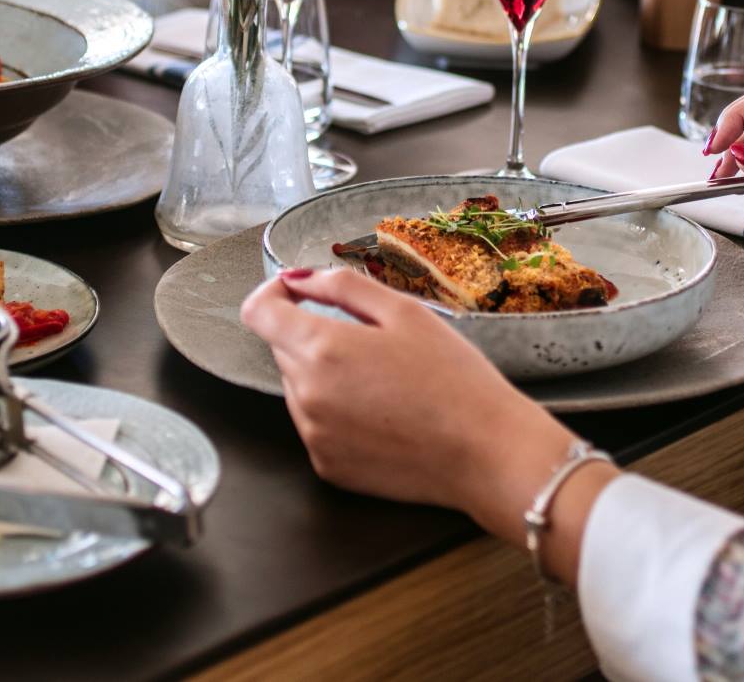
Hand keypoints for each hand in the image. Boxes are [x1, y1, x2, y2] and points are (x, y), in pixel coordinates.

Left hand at [241, 267, 580, 532]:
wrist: (485, 452)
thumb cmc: (454, 378)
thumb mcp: (404, 312)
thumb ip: (342, 286)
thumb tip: (299, 278)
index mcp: (321, 349)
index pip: (257, 312)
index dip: (273, 293)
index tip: (295, 291)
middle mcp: (306, 396)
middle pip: (282, 348)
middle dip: (313, 333)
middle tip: (372, 340)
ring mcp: (314, 436)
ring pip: (298, 387)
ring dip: (324, 375)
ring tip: (384, 381)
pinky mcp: (328, 466)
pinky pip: (316, 425)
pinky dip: (337, 412)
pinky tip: (383, 413)